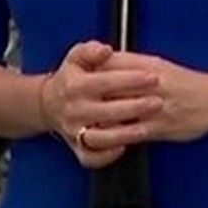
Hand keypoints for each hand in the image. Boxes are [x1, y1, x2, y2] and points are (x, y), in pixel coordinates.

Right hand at [37, 41, 161, 169]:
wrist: (48, 104)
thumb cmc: (70, 79)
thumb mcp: (76, 57)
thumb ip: (91, 50)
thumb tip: (105, 50)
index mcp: (75, 85)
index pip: (105, 82)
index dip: (130, 79)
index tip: (152, 77)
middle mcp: (75, 109)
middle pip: (106, 111)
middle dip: (135, 107)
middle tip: (158, 102)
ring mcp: (75, 130)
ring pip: (100, 138)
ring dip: (124, 134)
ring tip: (146, 128)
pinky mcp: (76, 147)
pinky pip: (91, 157)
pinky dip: (106, 156)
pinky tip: (123, 148)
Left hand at [86, 51, 207, 145]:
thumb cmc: (187, 83)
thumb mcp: (160, 66)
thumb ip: (133, 65)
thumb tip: (106, 64)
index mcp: (148, 65)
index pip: (111, 63)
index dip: (90, 70)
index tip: (74, 76)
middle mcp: (150, 84)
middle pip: (109, 87)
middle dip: (88, 95)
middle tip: (70, 103)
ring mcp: (154, 107)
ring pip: (116, 112)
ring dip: (97, 119)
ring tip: (81, 123)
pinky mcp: (159, 127)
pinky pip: (130, 134)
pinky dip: (114, 137)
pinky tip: (102, 139)